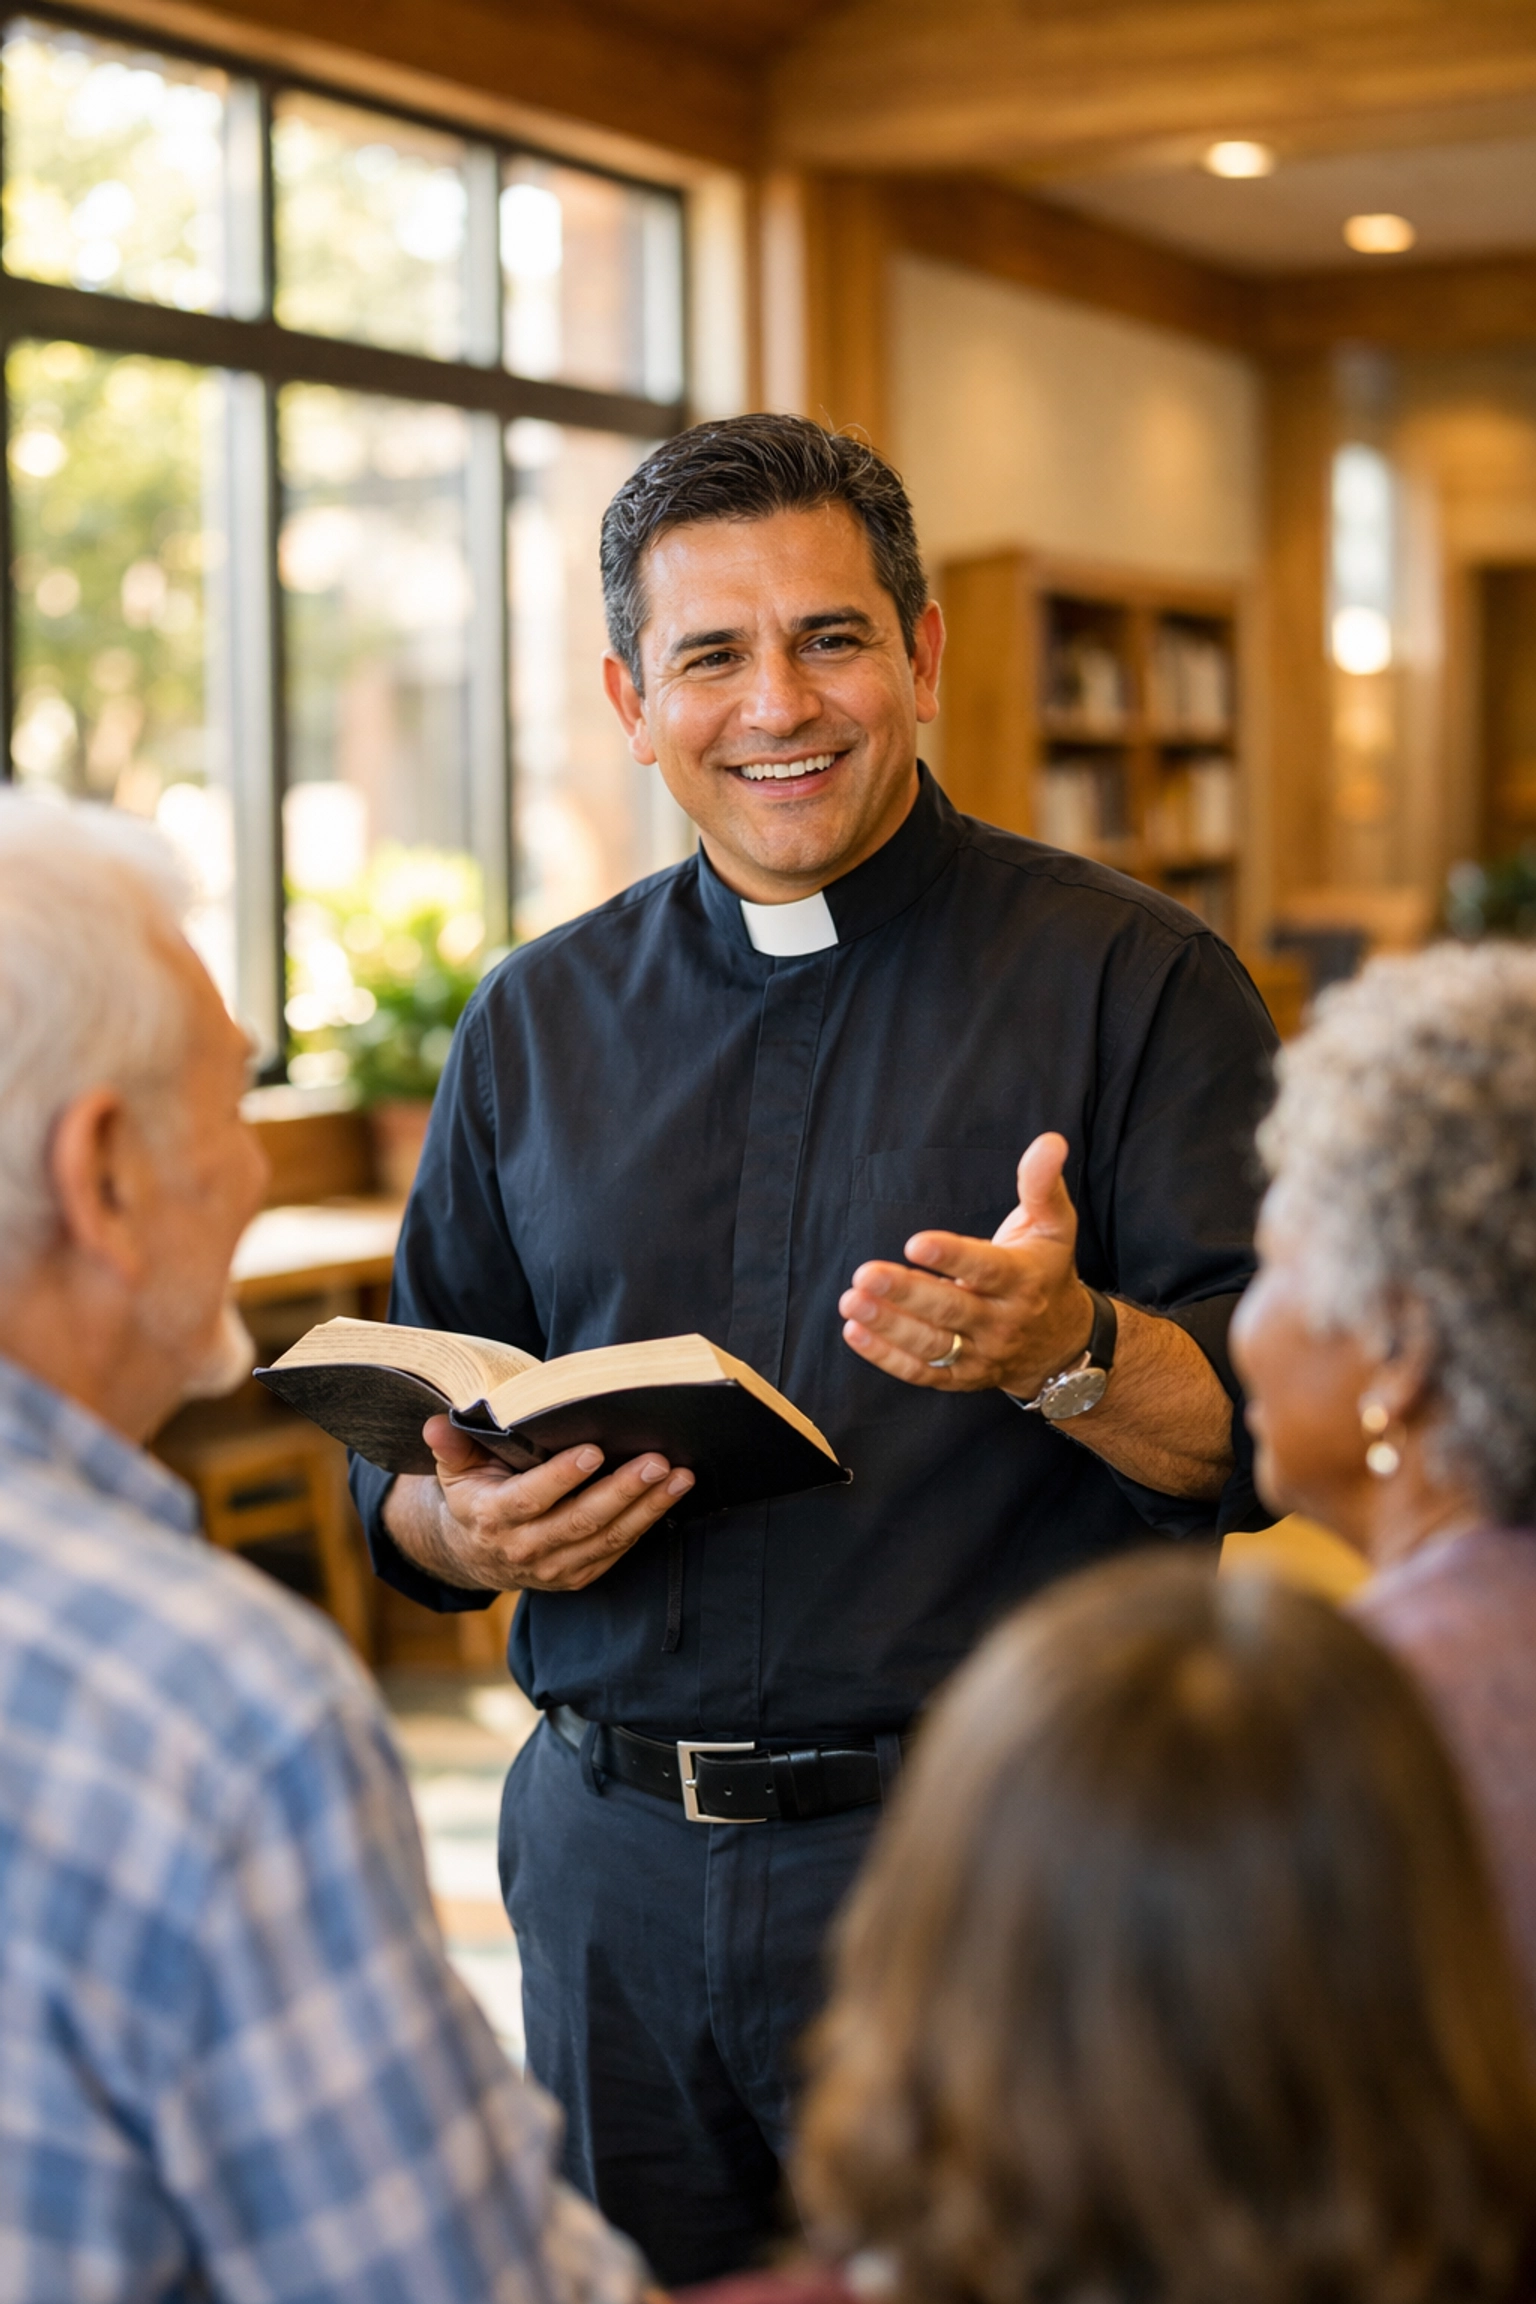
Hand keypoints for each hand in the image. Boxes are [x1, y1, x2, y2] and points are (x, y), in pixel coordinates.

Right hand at [391, 1418, 694, 1593]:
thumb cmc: (474, 1494)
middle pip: (580, 1521)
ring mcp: (554, 1568)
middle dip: (622, 1490)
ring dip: (647, 1508)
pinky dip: (646, 1524)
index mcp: (492, 1517)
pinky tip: (671, 1495)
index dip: (562, 1477)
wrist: (476, 1554)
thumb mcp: (455, 1469)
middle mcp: (524, 1549)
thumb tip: (438, 1424)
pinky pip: (617, 1551)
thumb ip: (452, 1446)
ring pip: (606, 1539)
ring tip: (679, 1476)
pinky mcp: (577, 1576)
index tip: (594, 1450)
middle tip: (657, 1461)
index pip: (530, 1498)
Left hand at [839, 1132, 1096, 1398]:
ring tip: (851, 1302)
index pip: (986, 1269)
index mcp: (1022, 1280)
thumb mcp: (1054, 1226)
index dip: (951, 1257)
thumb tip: (1050, 1140)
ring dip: (888, 1326)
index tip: (915, 1243)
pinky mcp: (961, 1377)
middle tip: (865, 1275)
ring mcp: (981, 1353)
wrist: (1061, 1345)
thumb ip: (1042, 1185)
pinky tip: (855, 1332)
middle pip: (951, 1310)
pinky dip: (886, 1357)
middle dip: (905, 1294)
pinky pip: (922, 1372)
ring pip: (932, 1345)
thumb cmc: (1046, 1272)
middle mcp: (1003, 1321)